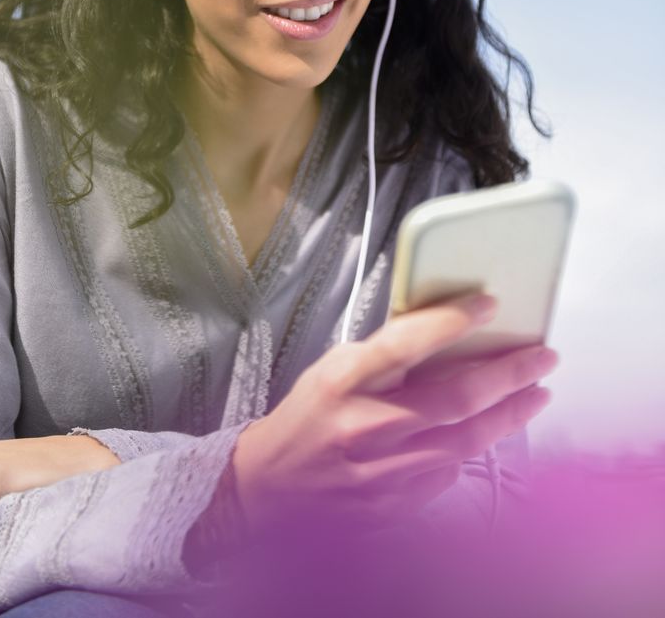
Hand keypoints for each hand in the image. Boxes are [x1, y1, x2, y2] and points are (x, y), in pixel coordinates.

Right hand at [232, 293, 556, 537]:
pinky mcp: (394, 506)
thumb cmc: (307, 418)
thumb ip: (384, 355)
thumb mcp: (333, 370)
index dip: (451, 321)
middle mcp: (363, 427)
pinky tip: (486, 431)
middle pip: (454, 399)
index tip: (489, 305)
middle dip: (509, 374)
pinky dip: (472, 448)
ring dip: (511, 414)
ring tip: (537, 392)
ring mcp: (381, 473)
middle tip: (542, 356)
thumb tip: (446, 331)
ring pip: (465, 442)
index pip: (404, 344)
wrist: (269, 488)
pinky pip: (449, 473)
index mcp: (342, 381)